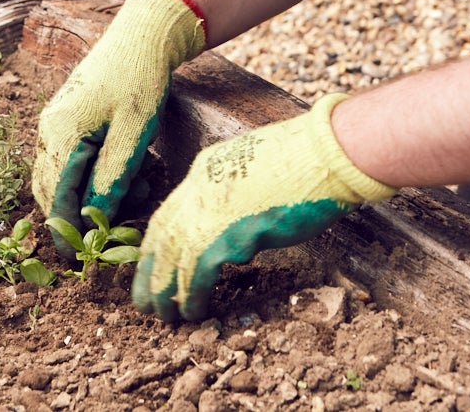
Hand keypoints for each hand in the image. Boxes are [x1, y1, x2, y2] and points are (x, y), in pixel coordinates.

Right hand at [33, 0, 204, 254]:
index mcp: (61, 134)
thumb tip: (96, 221)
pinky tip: (131, 170)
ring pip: (62, 176)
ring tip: (140, 188)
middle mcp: (49, 130)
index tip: (76, 260)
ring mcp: (55, 123)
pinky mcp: (69, 119)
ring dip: (93, 193)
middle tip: (116, 231)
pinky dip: (95, 173)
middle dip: (81, 214)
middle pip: (52, 190)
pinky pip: (73, 159)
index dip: (66, 230)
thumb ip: (113, 179)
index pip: (56, 196)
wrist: (142, 34)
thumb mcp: (134, 134)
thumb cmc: (140, 80)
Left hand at [131, 93, 395, 321]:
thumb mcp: (257, 168)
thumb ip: (238, 193)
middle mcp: (200, 187)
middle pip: (162, 234)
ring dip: (166, 291)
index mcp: (206, 168)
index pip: (171, 208)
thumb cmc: (308, 158)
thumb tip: (239, 225)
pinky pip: (199, 272)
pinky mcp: (230, 233)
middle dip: (149, 269)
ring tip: (164, 316)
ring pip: (173, 257)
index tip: (154, 263)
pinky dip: (193, 295)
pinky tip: (194, 312)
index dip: (160, 241)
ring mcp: (212, 209)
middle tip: (143, 298)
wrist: (326, 153)